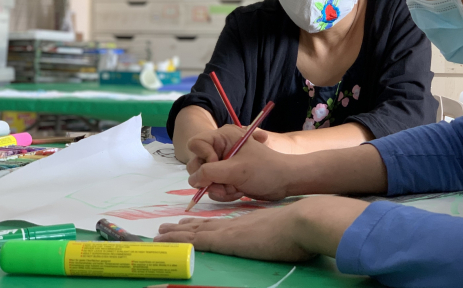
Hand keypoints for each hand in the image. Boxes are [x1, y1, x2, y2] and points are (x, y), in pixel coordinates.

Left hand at [154, 196, 369, 261]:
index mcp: (249, 223)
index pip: (221, 224)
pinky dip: (181, 240)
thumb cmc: (302, 227)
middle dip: (184, 228)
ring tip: (160, 233)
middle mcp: (236, 225)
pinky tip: (169, 241)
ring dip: (177, 233)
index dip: (203, 224)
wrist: (303, 221)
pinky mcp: (227, 241)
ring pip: (196, 232)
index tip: (189, 224)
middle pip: (204, 226)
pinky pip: (198, 240)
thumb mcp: (286, 228)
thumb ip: (279, 232)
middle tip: (165, 228)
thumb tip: (284, 237)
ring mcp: (230, 232)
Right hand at [185, 124, 292, 201]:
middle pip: (196, 164)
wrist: (284, 182)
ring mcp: (222, 165)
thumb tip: (193, 179)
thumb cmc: (264, 170)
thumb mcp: (236, 170)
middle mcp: (219, 149)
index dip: (203, 157)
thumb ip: (210, 172)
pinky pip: (212, 188)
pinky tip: (238, 191)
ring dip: (218, 188)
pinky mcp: (225, 178)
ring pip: (203, 179)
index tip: (218, 165)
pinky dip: (223, 193)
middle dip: (210, 178)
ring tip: (236, 187)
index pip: (196, 144)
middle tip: (226, 182)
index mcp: (223, 137)